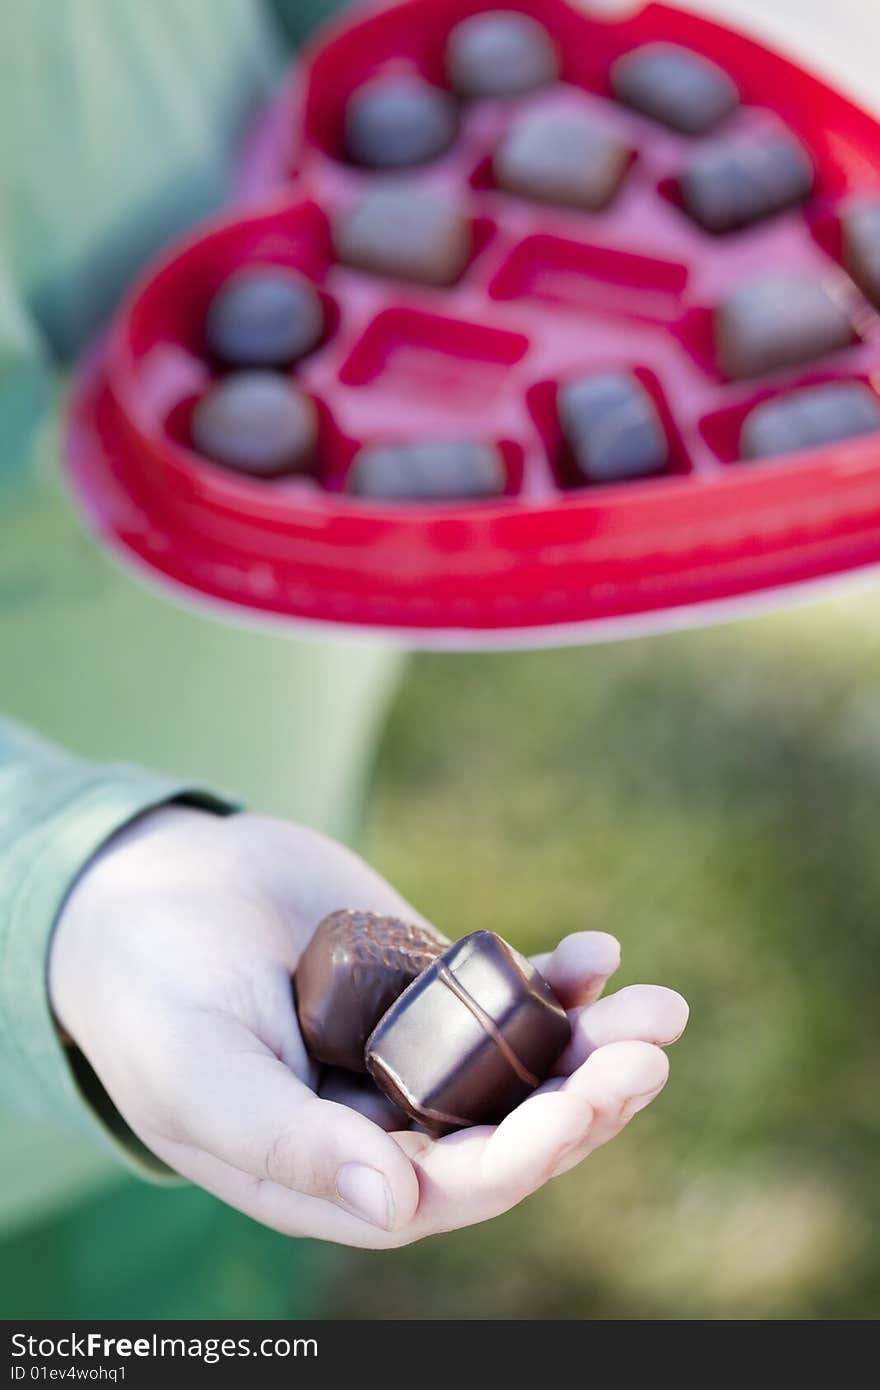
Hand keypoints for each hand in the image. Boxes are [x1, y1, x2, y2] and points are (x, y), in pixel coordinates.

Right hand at [50, 807, 687, 1248]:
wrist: (152, 890)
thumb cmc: (152, 992)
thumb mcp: (201, 1071)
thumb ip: (286, 1142)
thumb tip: (398, 1204)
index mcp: (331, 1174)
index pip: (447, 1190)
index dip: (520, 1156)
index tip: (579, 1105)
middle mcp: (385, 1126)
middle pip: (507, 1133)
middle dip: (584, 1100)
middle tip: (648, 1051)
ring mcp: (413, 1055)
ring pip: (523, 1068)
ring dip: (593, 1044)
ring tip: (661, 1009)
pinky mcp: (428, 989)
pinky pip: (506, 996)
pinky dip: (556, 979)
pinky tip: (596, 951)